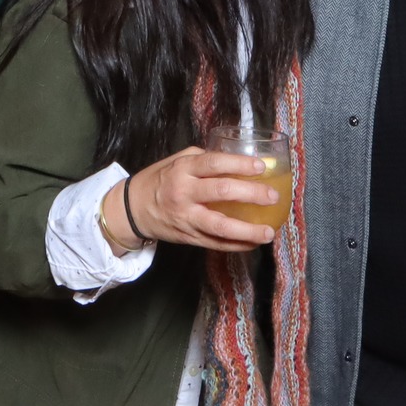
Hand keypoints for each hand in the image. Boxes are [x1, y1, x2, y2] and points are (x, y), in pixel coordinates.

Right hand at [111, 147, 280, 251]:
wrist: (133, 209)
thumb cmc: (159, 180)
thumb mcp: (176, 161)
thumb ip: (203, 160)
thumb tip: (234, 160)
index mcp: (183, 170)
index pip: (214, 164)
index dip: (238, 164)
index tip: (260, 167)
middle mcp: (185, 193)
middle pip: (221, 192)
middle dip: (251, 195)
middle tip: (272, 196)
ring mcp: (187, 218)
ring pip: (220, 226)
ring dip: (247, 230)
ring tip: (268, 232)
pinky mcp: (189, 238)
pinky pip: (216, 244)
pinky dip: (237, 245)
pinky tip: (253, 242)